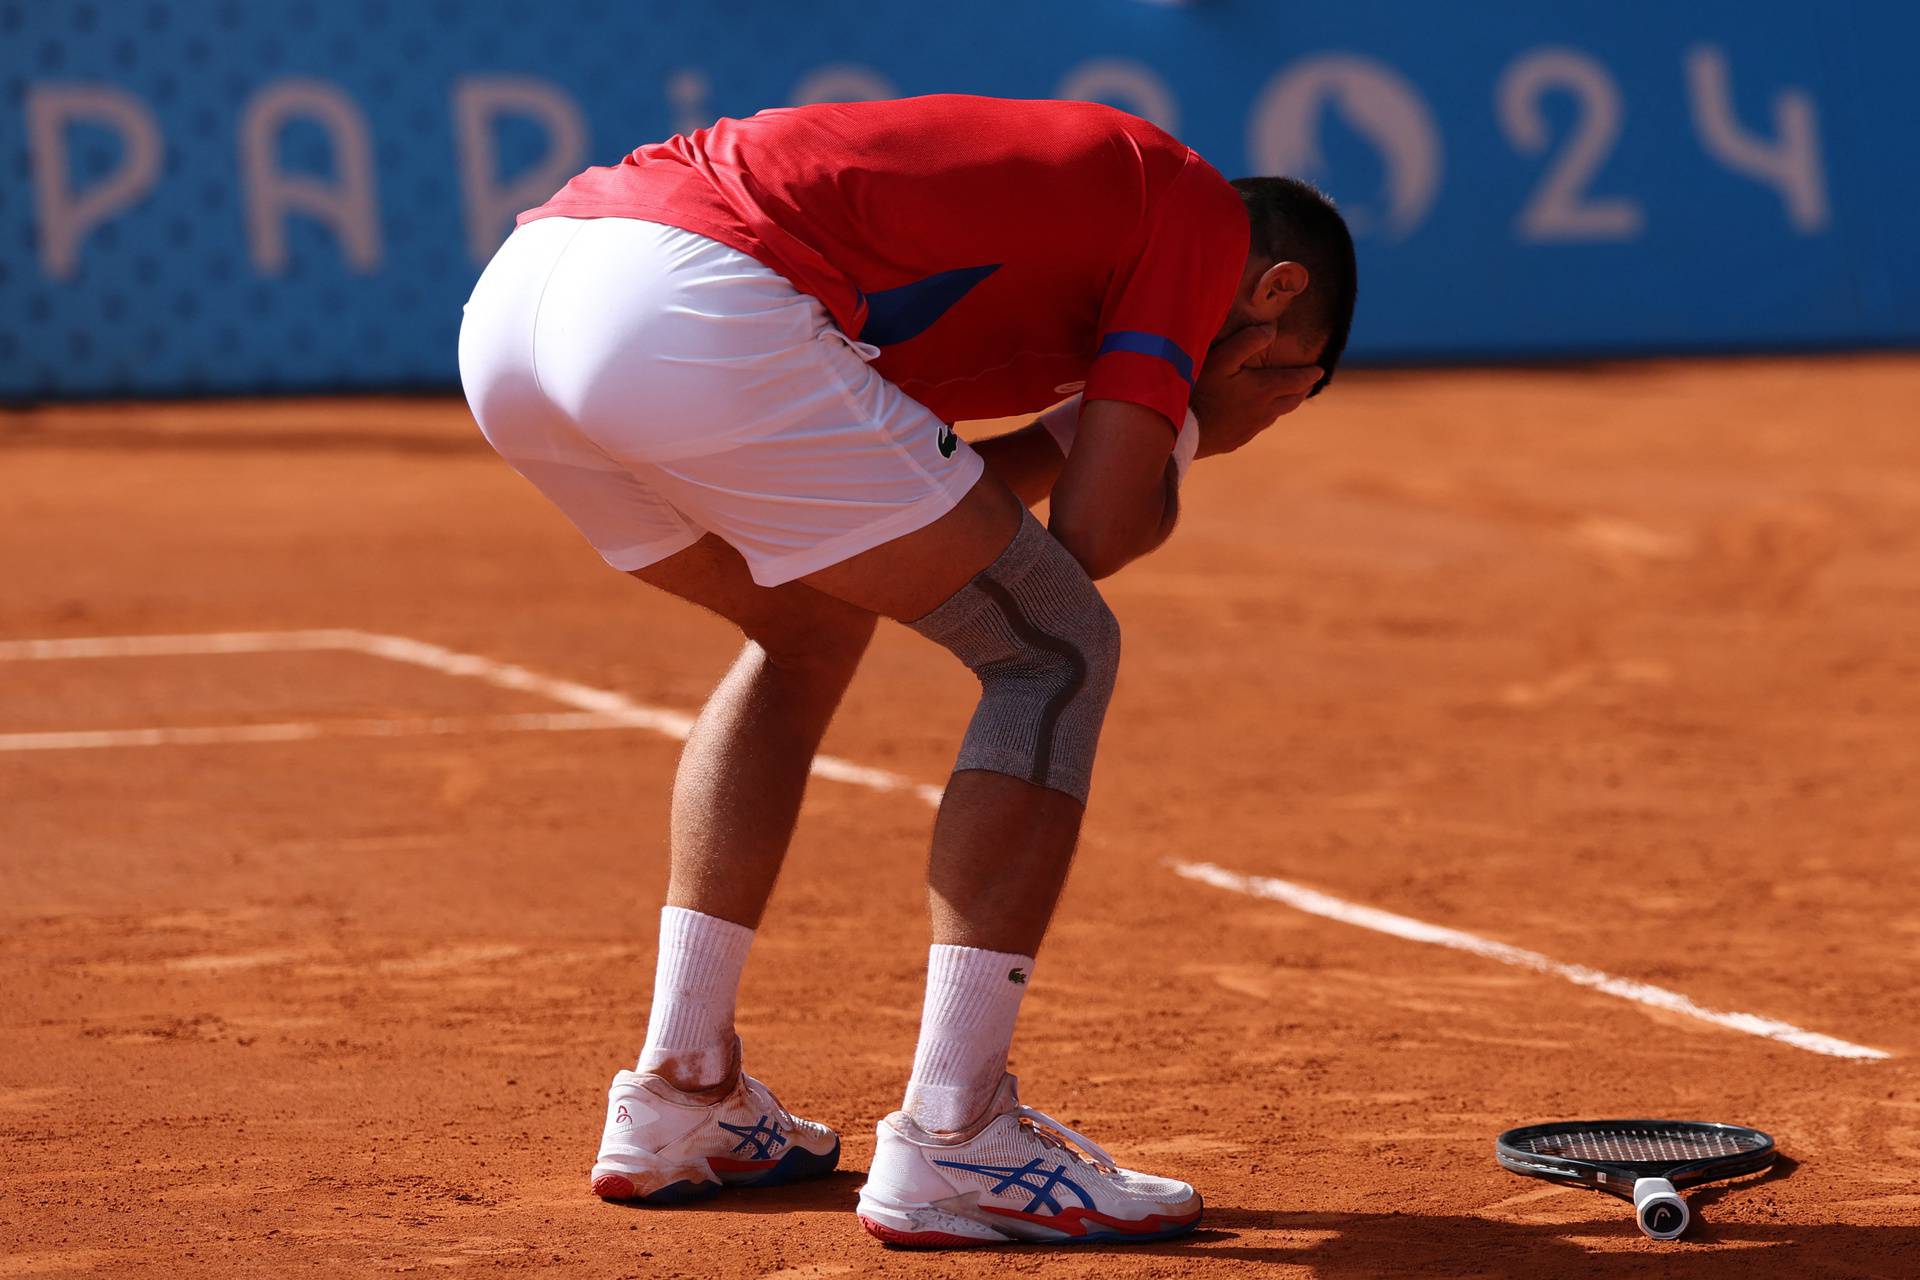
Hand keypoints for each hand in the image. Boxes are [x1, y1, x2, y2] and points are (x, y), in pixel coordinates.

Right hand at [1189, 323, 1322, 458]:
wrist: (1185, 432)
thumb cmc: (1201, 391)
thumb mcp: (1221, 359)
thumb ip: (1247, 341)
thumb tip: (1271, 328)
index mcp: (1265, 389)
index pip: (1296, 380)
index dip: (1309, 374)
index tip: (1320, 370)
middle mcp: (1264, 411)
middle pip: (1291, 400)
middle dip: (1302, 390)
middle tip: (1308, 383)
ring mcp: (1251, 429)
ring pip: (1276, 415)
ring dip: (1284, 403)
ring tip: (1285, 397)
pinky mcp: (1238, 440)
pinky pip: (1258, 426)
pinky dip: (1264, 416)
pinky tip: (1254, 414)